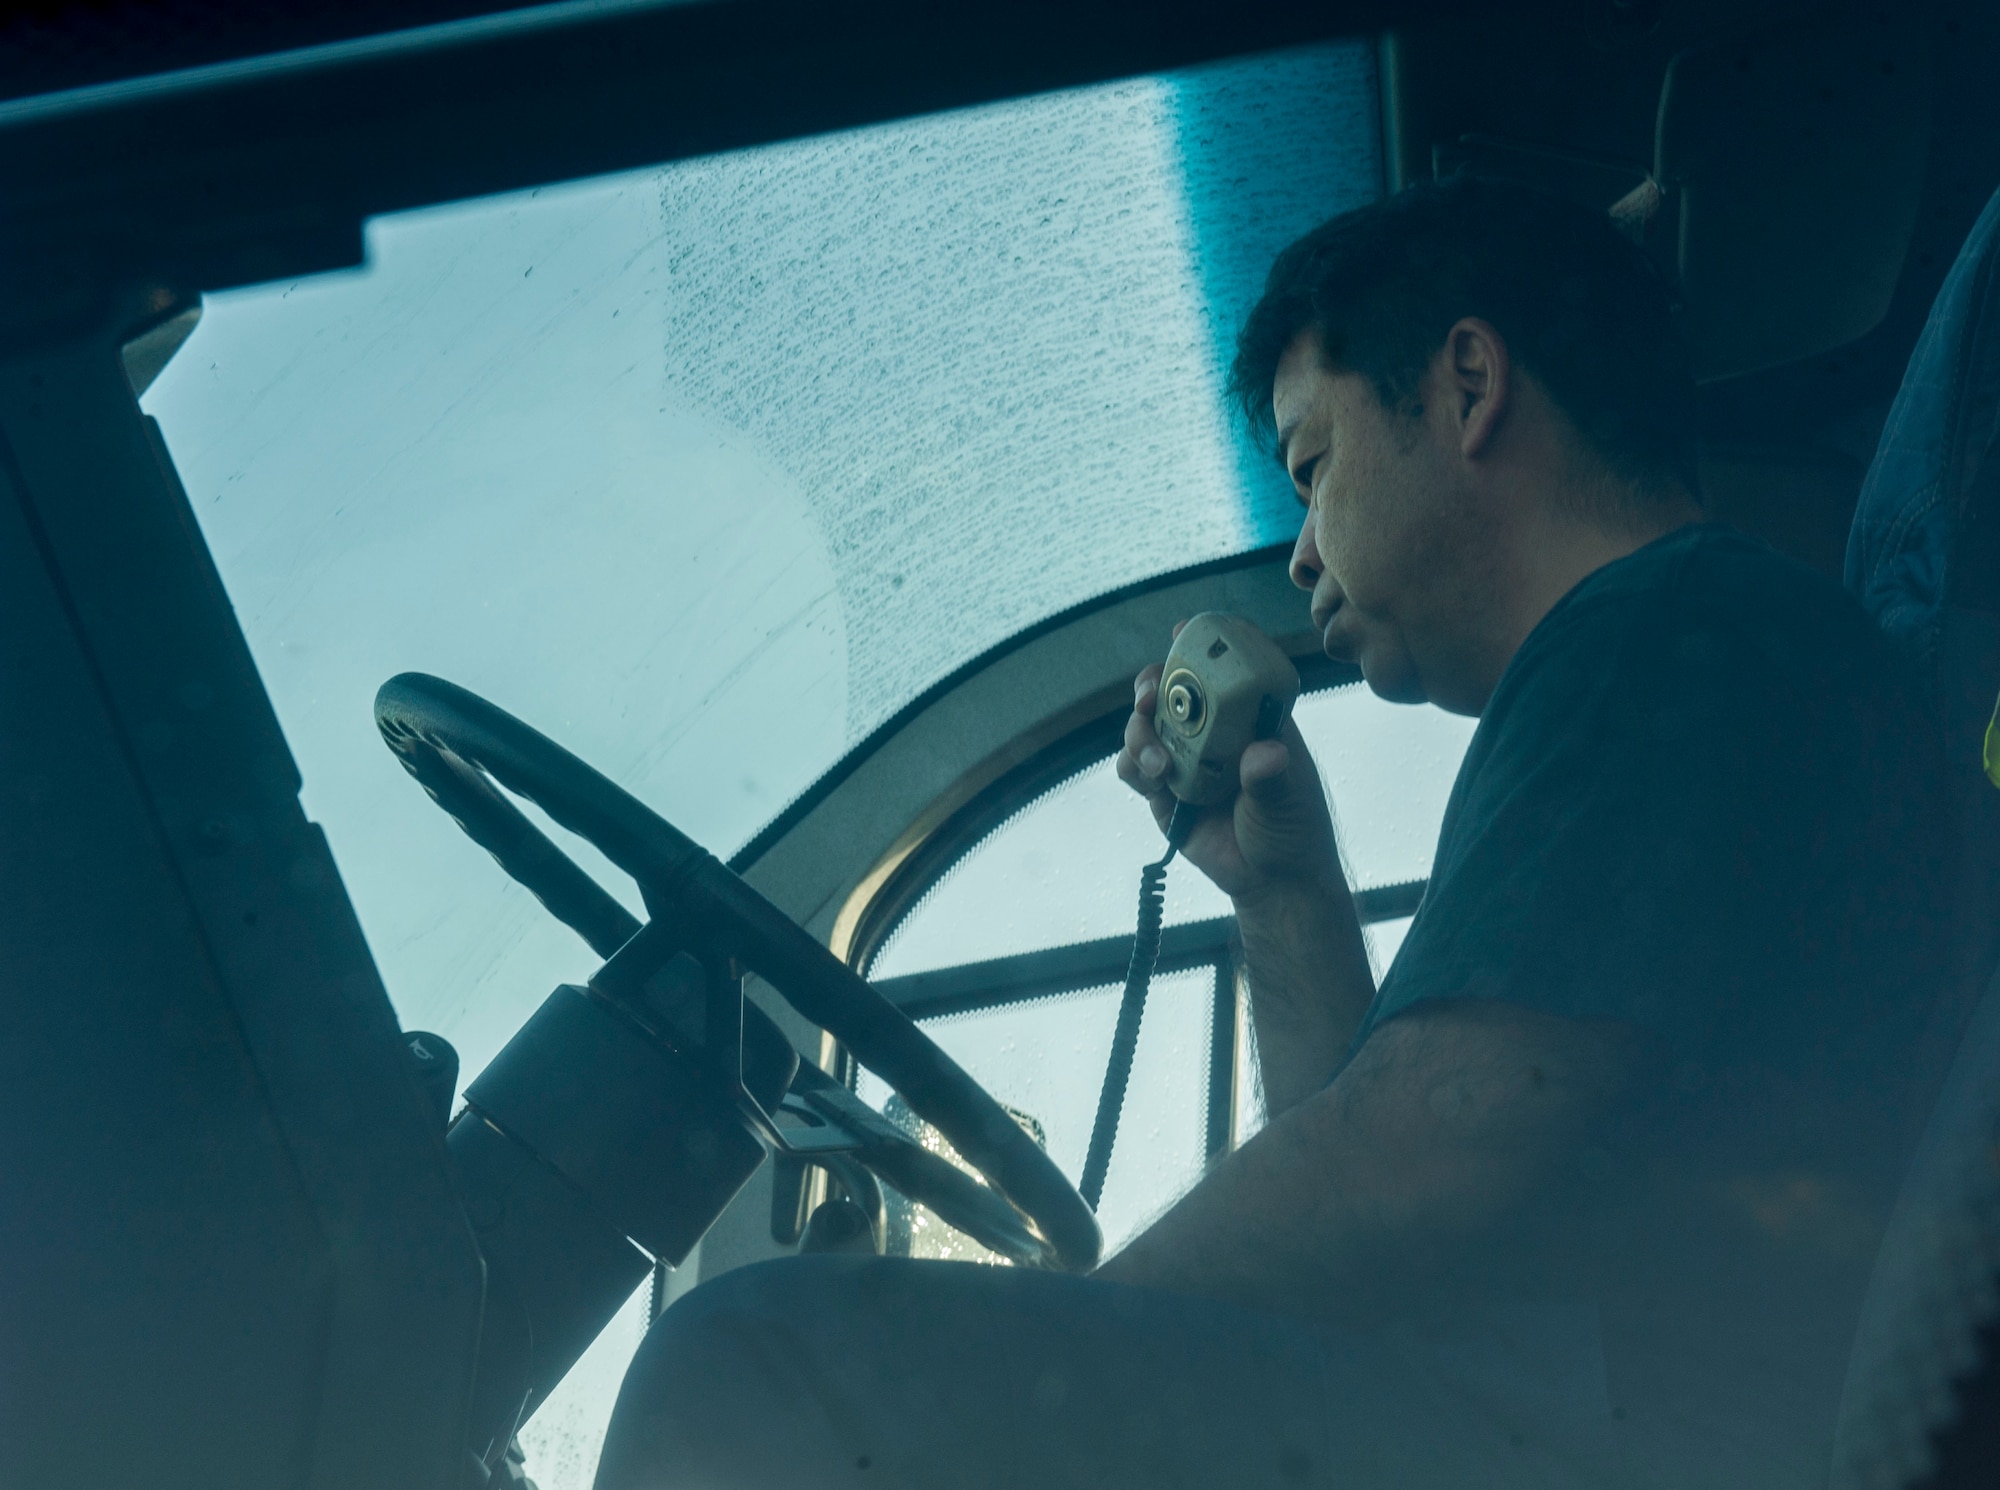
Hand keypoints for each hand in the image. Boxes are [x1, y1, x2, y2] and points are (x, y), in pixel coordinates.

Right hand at [1114, 645, 1340, 905]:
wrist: (1272, 882)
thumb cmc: (1293, 830)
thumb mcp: (1289, 799)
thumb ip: (1271, 776)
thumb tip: (1266, 753)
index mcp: (1248, 719)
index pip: (1222, 672)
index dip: (1200, 648)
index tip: (1181, 633)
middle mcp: (1212, 732)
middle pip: (1171, 691)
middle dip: (1153, 685)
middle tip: (1149, 695)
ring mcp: (1184, 760)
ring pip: (1146, 727)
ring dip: (1140, 733)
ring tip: (1157, 762)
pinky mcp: (1163, 792)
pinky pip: (1134, 769)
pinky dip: (1134, 766)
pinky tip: (1152, 779)